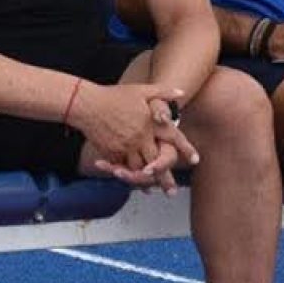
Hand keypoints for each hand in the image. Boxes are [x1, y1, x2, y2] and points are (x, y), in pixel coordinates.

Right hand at [73, 83, 197, 193]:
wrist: (87, 104)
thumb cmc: (115, 96)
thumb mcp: (142, 90)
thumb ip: (163, 92)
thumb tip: (182, 92)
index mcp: (150, 124)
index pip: (173, 137)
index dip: (185, 149)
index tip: (196, 160)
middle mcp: (140, 138)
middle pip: (156, 161)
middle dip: (165, 178)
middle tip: (172, 192)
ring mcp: (124, 147)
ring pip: (138, 169)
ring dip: (146, 181)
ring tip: (154, 191)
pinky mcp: (110, 152)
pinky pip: (121, 168)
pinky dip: (128, 176)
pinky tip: (133, 182)